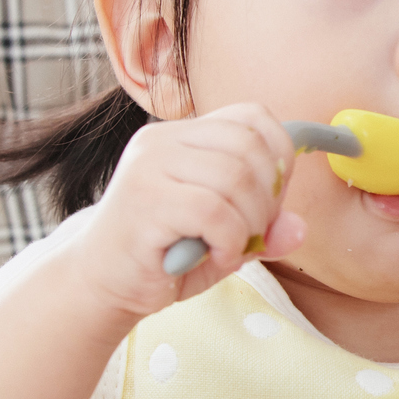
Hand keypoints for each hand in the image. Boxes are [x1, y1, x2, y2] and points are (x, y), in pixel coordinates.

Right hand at [75, 101, 304, 327]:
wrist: (98, 282)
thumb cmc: (165, 254)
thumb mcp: (227, 236)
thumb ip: (265, 227)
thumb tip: (300, 229)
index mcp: (184, 134)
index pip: (254, 116)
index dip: (280, 158)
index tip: (271, 199)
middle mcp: (163, 140)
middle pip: (251, 146)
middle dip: (269, 196)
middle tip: (254, 231)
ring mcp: (148, 166)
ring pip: (236, 178)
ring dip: (251, 223)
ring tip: (233, 247)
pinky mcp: (144, 199)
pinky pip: (214, 211)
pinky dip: (231, 241)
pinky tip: (218, 257)